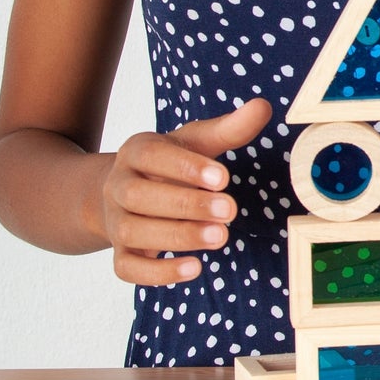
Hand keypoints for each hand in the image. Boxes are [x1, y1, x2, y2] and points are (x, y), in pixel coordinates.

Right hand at [98, 98, 270, 284]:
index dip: (186, 167)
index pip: (152, 156)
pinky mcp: (120, 254)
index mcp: (136, 151)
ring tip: (220, 237)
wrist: (128, 189)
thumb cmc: (173, 161)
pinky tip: (194, 268)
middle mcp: (119, 185)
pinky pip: (127, 268)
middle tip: (230, 211)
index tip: (224, 178)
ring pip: (133, 233)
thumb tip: (264, 106)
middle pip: (140, 196)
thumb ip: (229, 128)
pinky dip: (158, 273)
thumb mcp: (197, 140)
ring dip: (177, 237)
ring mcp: (116, 222)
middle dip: (187, 205)